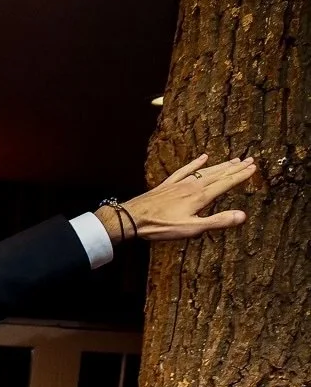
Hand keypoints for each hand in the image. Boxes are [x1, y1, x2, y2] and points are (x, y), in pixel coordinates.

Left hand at [107, 155, 256, 241]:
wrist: (132, 218)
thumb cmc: (161, 226)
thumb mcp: (192, 228)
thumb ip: (217, 221)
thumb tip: (243, 216)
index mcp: (201, 196)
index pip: (226, 183)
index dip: (241, 176)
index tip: (254, 168)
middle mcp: (192, 186)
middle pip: (218, 174)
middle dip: (235, 168)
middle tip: (250, 159)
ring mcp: (179, 183)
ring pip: (205, 171)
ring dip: (220, 165)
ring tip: (233, 160)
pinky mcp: (168, 184)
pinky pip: (185, 170)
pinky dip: (196, 163)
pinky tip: (203, 157)